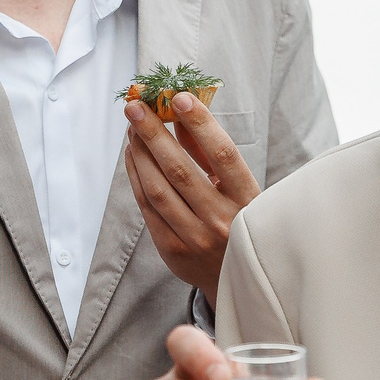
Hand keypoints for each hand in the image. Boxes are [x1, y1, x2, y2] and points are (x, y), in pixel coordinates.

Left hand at [120, 93, 259, 302]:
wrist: (239, 282)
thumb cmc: (241, 222)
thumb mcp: (240, 188)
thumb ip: (210, 153)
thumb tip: (182, 113)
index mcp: (248, 201)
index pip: (223, 155)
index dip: (201, 124)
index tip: (180, 97)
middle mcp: (222, 221)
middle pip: (180, 170)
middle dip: (153, 133)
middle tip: (136, 105)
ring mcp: (195, 239)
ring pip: (158, 189)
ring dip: (140, 152)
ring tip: (131, 126)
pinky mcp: (172, 251)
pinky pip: (147, 208)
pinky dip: (136, 177)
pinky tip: (132, 154)